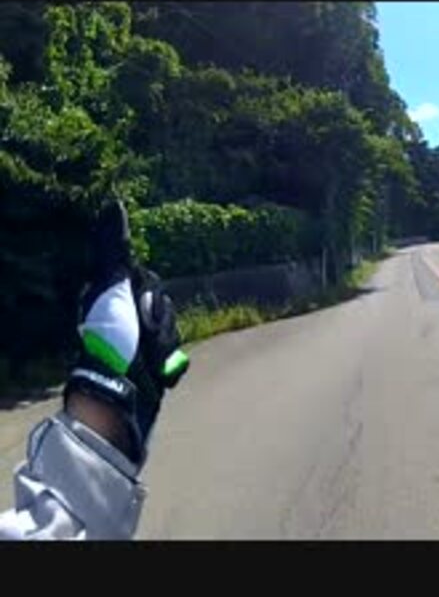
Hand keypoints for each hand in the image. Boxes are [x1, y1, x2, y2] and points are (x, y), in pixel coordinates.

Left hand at [63, 200, 188, 465]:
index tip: (135, 309)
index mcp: (107, 296)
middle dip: (158, 317)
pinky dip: (169, 358)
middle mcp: (118, 315)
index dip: (146, 292)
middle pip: (160, 299)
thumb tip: (113, 202)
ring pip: (169, 324)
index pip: (146, 278)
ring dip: (164, 339)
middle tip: (142, 334)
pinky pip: (173, 348)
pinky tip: (158, 368)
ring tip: (149, 356)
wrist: (124, 394)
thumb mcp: (111, 285)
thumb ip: (113, 245)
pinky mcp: (149, 360)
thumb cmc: (113, 341)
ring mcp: (134, 339)